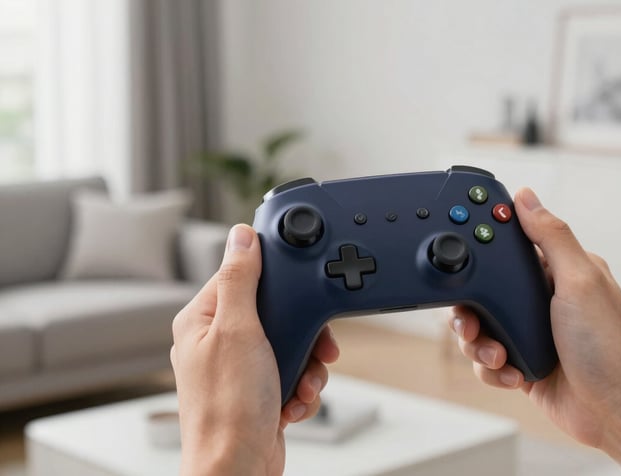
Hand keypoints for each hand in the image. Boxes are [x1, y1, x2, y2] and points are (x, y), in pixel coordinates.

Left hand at [171, 224, 339, 474]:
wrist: (238, 468)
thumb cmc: (228, 409)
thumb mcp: (238, 331)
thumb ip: (240, 280)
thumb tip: (241, 236)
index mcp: (203, 320)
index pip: (242, 276)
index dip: (277, 283)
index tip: (300, 293)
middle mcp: (219, 341)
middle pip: (276, 313)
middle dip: (303, 335)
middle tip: (317, 349)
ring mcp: (240, 368)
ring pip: (291, 345)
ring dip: (307, 367)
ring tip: (302, 384)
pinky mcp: (259, 390)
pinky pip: (293, 373)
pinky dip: (302, 388)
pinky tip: (294, 403)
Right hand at [451, 188, 620, 461]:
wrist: (614, 410)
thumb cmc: (608, 346)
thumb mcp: (579, 279)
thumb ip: (551, 235)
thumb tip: (526, 196)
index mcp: (558, 271)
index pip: (509, 247)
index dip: (482, 249)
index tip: (463, 255)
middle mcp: (542, 299)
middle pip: (484, 290)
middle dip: (472, 309)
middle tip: (472, 321)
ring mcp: (530, 332)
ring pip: (479, 326)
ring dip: (480, 343)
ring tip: (499, 356)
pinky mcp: (522, 362)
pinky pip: (486, 359)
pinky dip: (493, 369)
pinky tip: (514, 374)